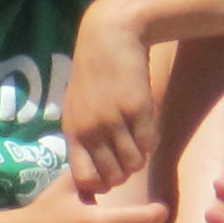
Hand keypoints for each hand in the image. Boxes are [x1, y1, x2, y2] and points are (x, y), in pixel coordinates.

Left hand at [61, 0, 163, 194]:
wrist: (109, 37)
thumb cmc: (92, 74)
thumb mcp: (76, 107)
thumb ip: (82, 137)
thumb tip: (93, 173)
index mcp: (73, 132)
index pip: (85, 180)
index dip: (100, 185)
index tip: (108, 174)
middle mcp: (92, 130)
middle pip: (113, 177)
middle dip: (123, 173)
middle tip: (126, 156)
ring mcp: (115, 121)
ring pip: (135, 164)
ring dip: (138, 157)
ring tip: (136, 139)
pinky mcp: (138, 110)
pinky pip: (149, 144)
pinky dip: (150, 142)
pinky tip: (145, 127)